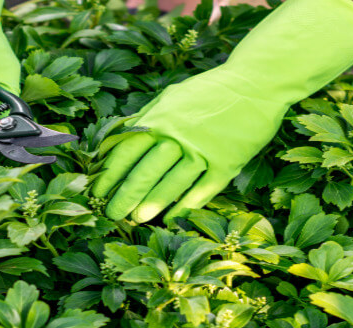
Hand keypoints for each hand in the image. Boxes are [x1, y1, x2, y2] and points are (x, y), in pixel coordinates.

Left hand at [92, 71, 283, 222]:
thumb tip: (118, 136)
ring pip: (170, 184)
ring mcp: (203, 150)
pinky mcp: (226, 163)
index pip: (126, 151)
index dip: (109, 174)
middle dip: (124, 196)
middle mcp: (178, 136)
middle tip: (110, 214)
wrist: (257, 81)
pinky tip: (170, 218)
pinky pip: (201, 190)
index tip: (96, 192)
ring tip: (135, 220)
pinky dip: (185, 206)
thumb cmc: (210, 90)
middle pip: (144, 172)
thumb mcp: (172, 96)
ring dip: (150, 204)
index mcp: (160, 119)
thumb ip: (147, 117)